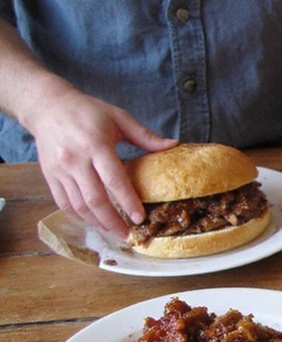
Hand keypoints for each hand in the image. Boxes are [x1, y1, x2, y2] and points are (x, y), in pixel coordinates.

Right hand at [25, 87, 176, 237]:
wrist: (47, 106)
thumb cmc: (87, 111)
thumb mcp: (119, 118)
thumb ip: (145, 136)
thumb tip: (173, 145)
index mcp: (96, 145)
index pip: (114, 180)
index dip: (128, 202)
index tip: (140, 218)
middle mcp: (75, 159)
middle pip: (95, 199)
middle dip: (112, 222)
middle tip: (127, 235)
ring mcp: (60, 169)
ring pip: (78, 205)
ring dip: (96, 223)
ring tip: (113, 231)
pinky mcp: (49, 175)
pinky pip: (63, 202)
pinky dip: (79, 216)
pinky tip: (93, 222)